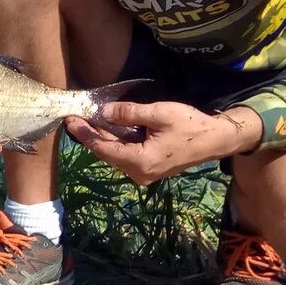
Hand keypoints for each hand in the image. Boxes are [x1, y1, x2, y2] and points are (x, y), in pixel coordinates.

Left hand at [66, 102, 259, 184]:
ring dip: (101, 139)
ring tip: (85, 122)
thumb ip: (129, 113)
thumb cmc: (190, 125)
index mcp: (140, 161)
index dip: (84, 134)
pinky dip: (114, 142)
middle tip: (74, 118)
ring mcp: (144, 173)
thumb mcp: (159, 113)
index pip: (102, 148)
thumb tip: (104, 111)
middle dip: (90, 136)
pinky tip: (106, 129)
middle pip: (106, 153)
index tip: (70, 120)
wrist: (216, 140)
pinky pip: (124, 155)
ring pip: (114, 155)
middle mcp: (139, 173)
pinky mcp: (149, 169)